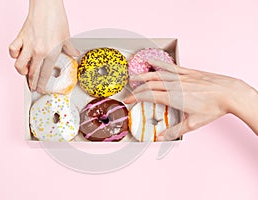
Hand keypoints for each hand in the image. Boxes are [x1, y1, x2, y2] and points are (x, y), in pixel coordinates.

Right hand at [9, 0, 78, 92]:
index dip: (42, 84)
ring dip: (21, 71)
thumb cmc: (56, 19)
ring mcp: (28, 45)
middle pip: (32, 73)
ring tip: (25, 72)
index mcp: (51, 53)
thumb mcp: (67, 36)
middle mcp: (38, 52)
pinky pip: (12, 50)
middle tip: (32, 87)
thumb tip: (75, 53)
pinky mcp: (20, 37)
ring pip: (19, 65)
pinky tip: (18, 55)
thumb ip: (70, 48)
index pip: (45, 74)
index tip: (40, 90)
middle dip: (32, 83)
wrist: (46, 6)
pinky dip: (13, 55)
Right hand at [124, 60, 257, 139]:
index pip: (148, 95)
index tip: (128, 100)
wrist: (229, 93)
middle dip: (136, 89)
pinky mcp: (189, 72)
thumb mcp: (193, 123)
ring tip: (135, 77)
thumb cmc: (213, 107)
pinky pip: (170, 66)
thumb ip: (174, 131)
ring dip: (144, 75)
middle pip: (149, 84)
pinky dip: (159, 64)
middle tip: (129, 93)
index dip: (135, 97)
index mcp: (173, 97)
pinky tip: (153, 62)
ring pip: (157, 74)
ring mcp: (181, 76)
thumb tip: (161, 138)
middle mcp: (174, 85)